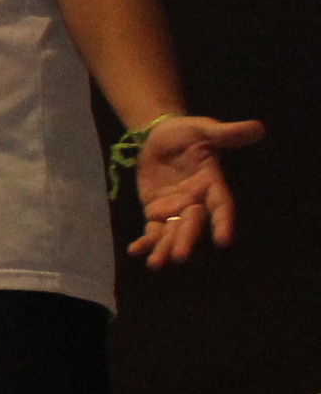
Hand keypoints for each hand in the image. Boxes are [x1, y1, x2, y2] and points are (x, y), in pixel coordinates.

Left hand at [127, 115, 264, 266]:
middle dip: (187, 240)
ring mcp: (176, 209)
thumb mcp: (204, 129)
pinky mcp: (157, 211)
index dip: (223, 222)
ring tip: (155, 264)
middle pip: (194, 224)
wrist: (159, 136)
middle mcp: (197, 201)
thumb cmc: (187, 132)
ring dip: (164, 248)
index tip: (225, 241)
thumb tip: (258, 128)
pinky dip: (145, 241)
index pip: (221, 206)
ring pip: (173, 233)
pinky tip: (135, 251)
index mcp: (212, 184)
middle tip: (180, 257)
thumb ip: (227, 133)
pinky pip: (153, 230)